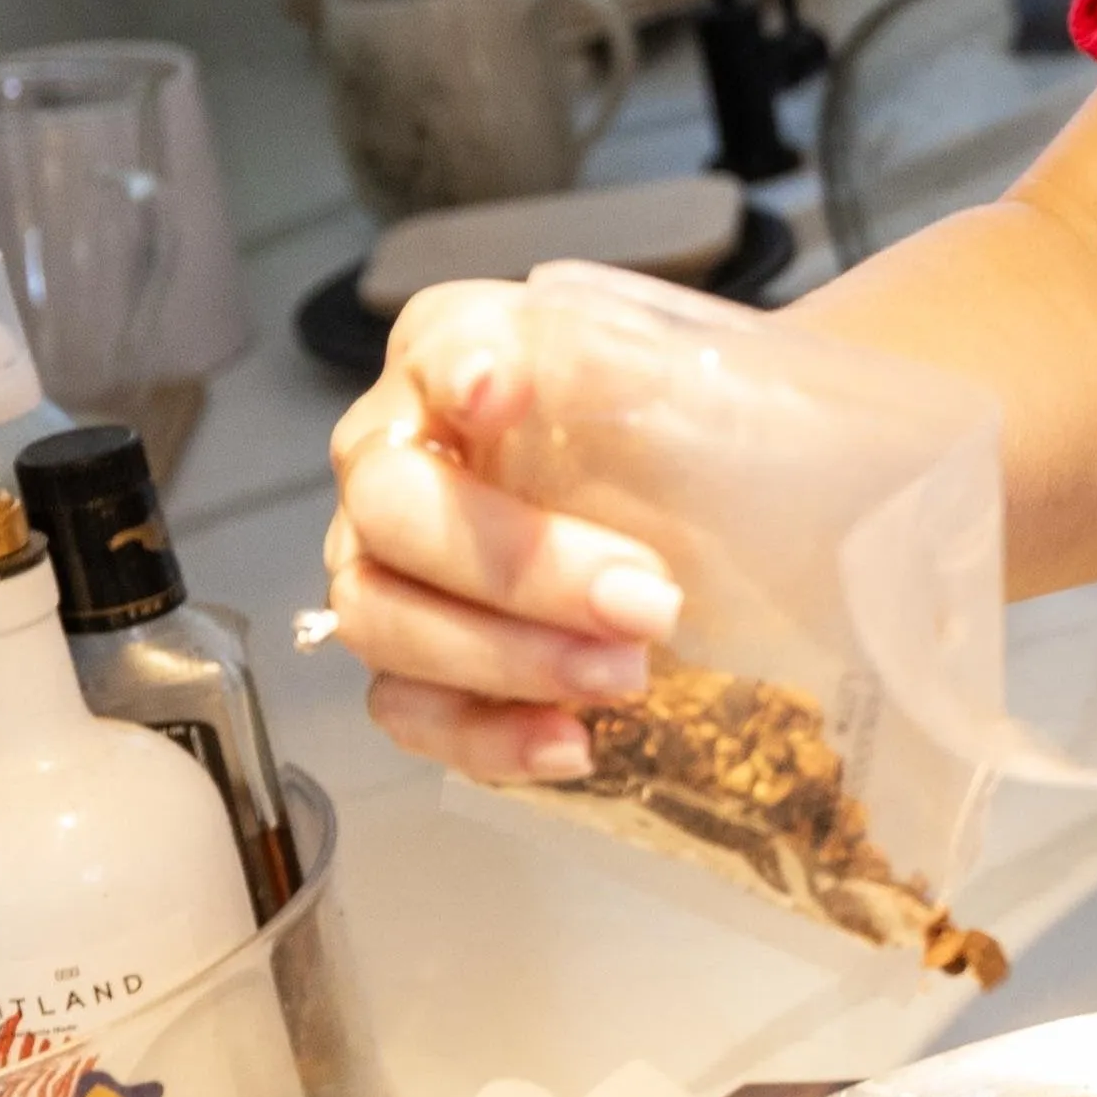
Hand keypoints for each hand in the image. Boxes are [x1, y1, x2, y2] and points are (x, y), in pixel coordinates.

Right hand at [320, 280, 685, 781]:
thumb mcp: (700, 392)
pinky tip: (576, 745)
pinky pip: (409, 712)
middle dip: (519, 565)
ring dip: (506, 657)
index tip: (497, 389)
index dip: (457, 371)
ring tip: (629, 678)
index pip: (432, 350)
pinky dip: (486, 738)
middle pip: (395, 511)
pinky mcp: (414, 668)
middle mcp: (397, 460)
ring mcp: (388, 569)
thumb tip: (613, 373)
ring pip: (382, 617)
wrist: (714, 530)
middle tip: (650, 604)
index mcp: (458, 361)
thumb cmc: (691, 450)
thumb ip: (655, 373)